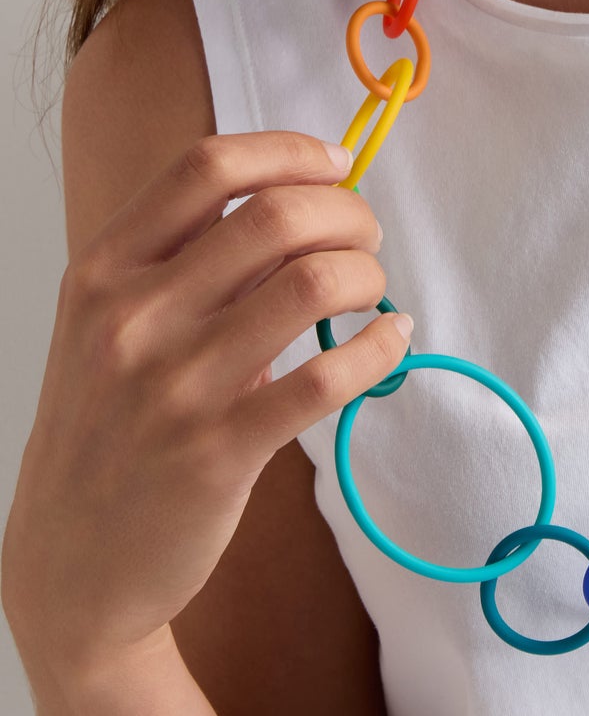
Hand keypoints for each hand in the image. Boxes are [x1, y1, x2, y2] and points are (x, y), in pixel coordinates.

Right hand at [1, 131, 410, 685]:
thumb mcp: (113, 330)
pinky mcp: (220, 451)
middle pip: (275, 216)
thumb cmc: (107, 431)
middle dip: (348, 213)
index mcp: (103, 272)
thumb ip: (192, 267)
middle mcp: (132, 319)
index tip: (335, 164)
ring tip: (374, 290)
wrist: (71, 562)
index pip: (206, 168)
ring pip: (312, 285)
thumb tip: (300, 205)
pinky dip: (379, 347)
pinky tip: (390, 342)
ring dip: (367, 275)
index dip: (288, 153)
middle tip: (367, 238)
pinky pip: (329, 376)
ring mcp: (175, 386)